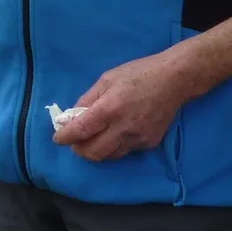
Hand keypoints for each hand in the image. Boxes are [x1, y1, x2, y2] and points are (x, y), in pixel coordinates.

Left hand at [54, 48, 193, 161]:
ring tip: (94, 138)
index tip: (58, 139)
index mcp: (109, 108)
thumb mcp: (107, 79)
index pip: (80, 131)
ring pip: (110, 156)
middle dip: (79, 150)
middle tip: (75, 141)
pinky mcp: (150, 143)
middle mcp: (123, 127)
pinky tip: (116, 133)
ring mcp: (138, 138)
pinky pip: (126, 151)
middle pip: (94, 152)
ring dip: (97, 150)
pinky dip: (115, 146)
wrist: (174, 80)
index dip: (65, 137)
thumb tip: (72, 116)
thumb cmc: (138, 74)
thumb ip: (88, 99)